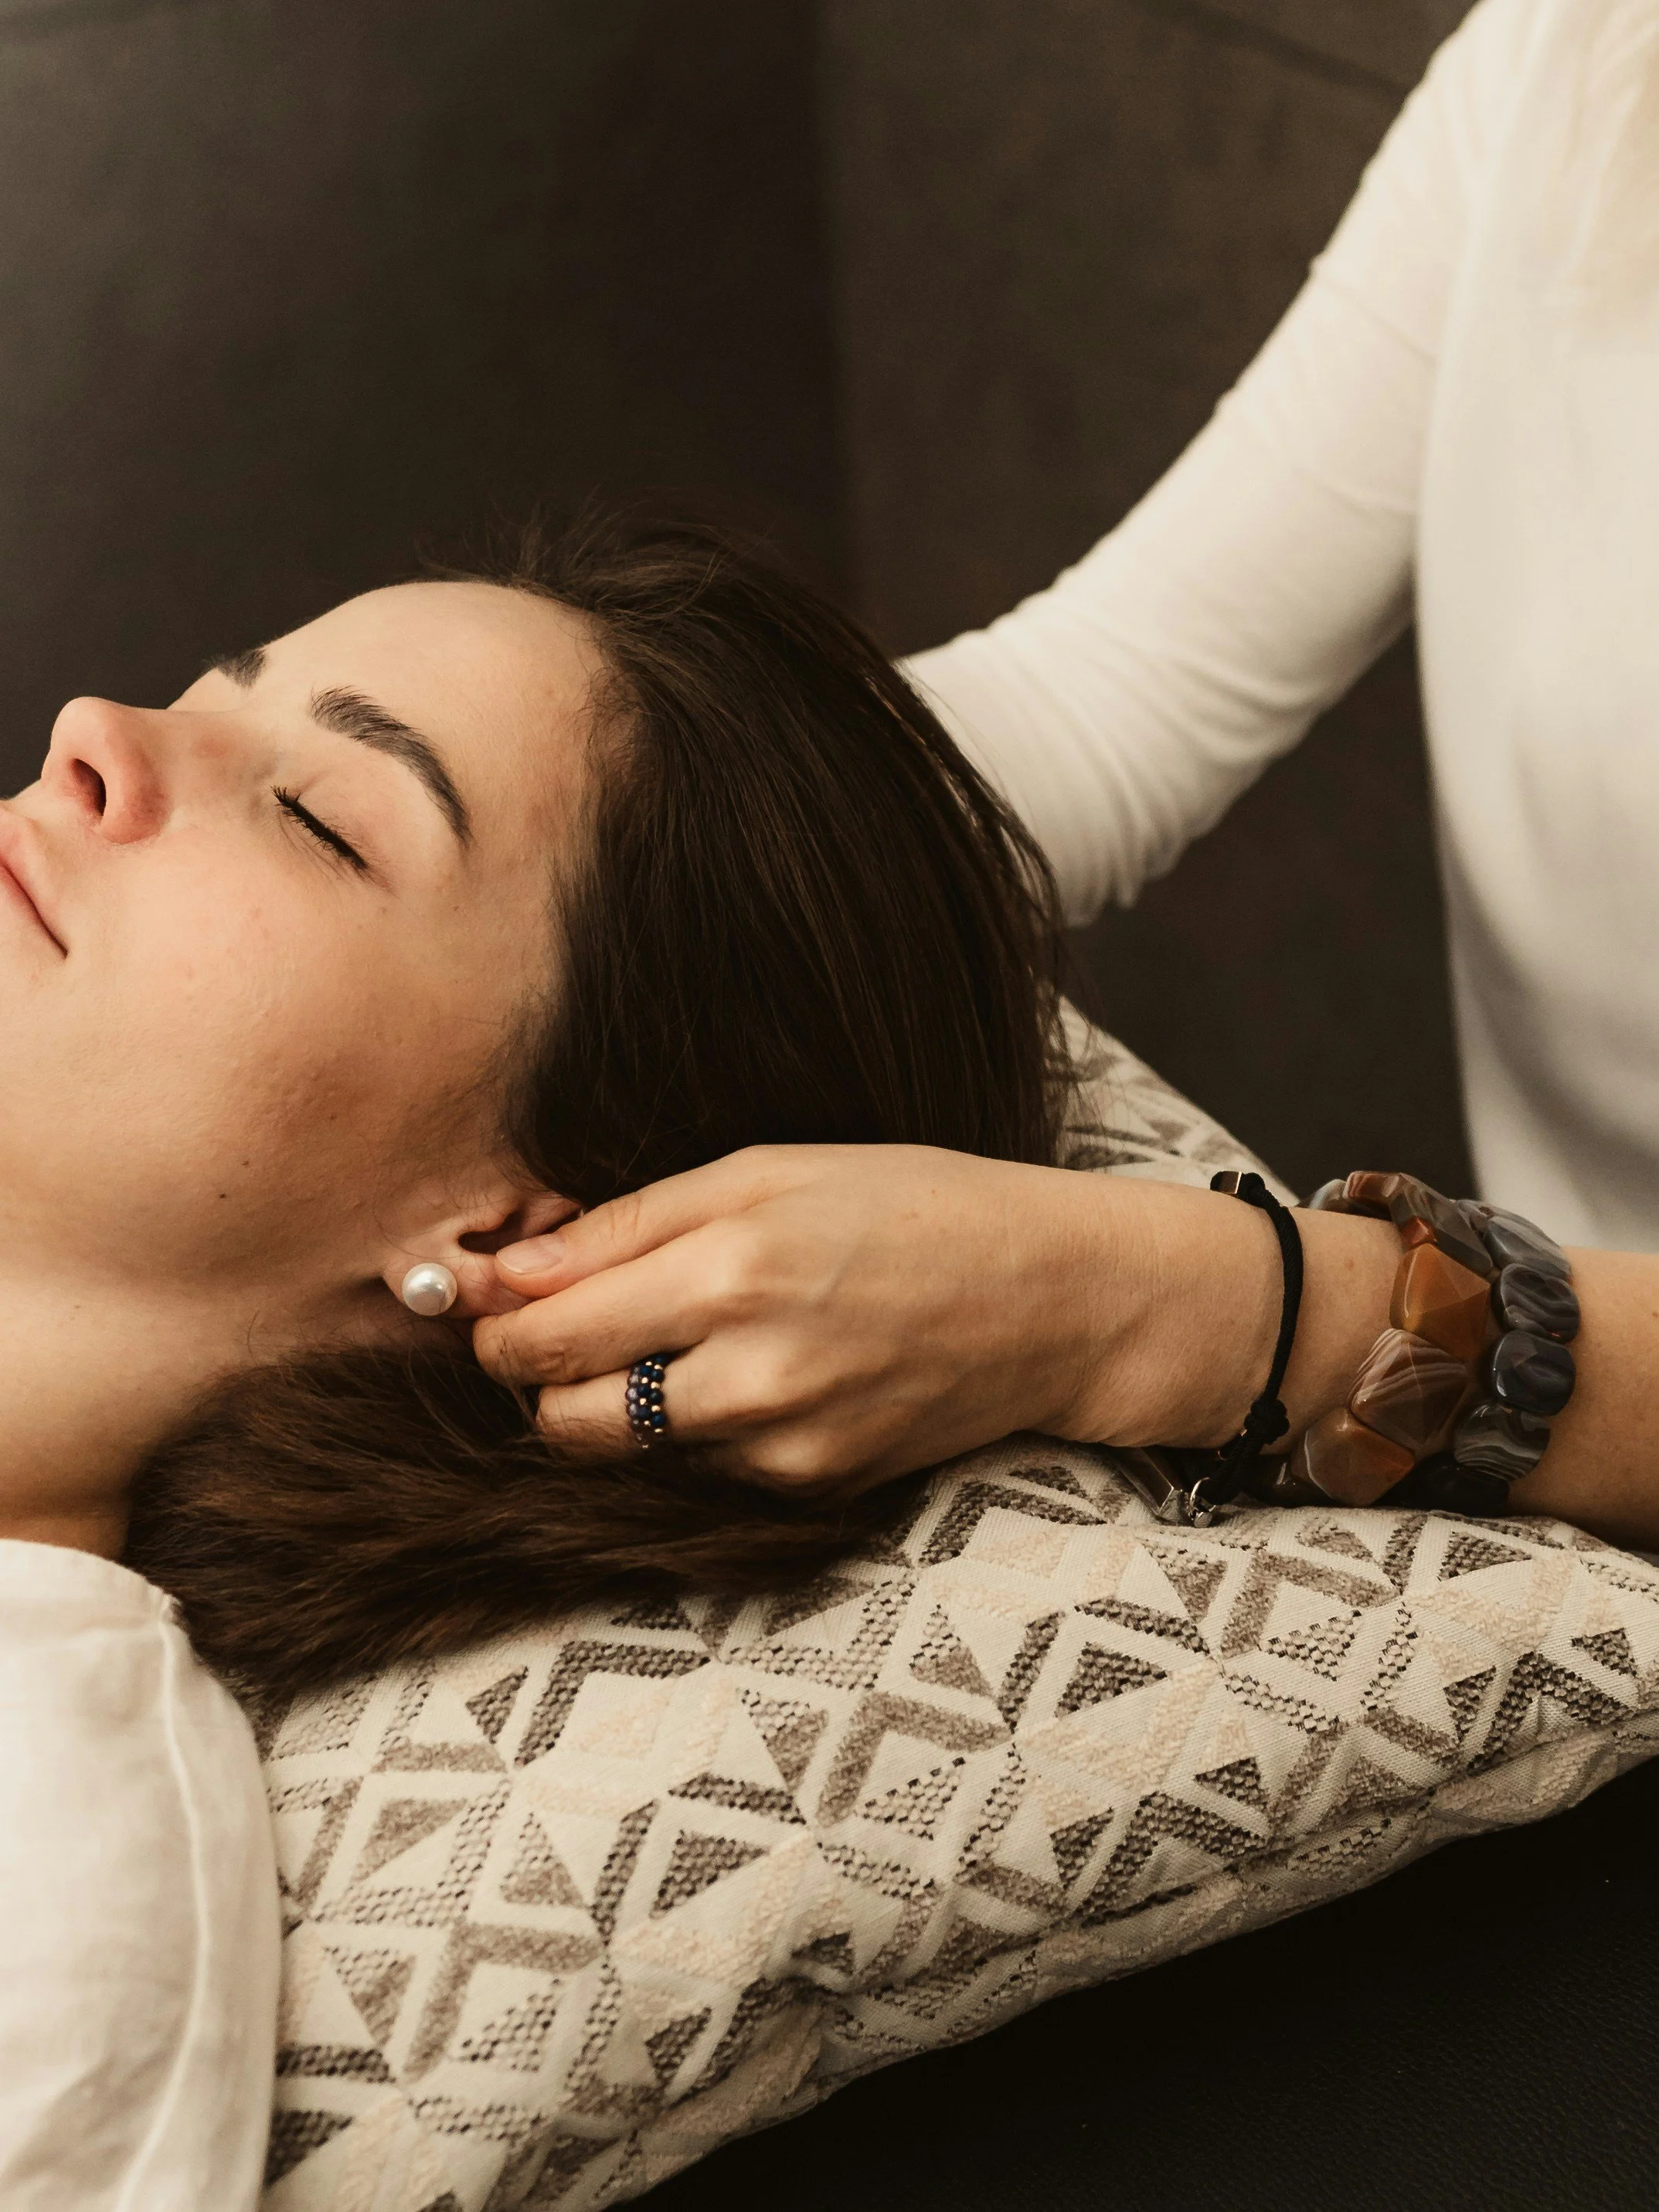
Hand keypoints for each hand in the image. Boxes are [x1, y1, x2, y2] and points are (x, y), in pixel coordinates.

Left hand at [472, 1144, 1159, 1494]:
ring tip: (681, 1341)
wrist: (1055, 1298)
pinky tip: (759, 1372)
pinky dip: (700, 1428)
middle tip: (571, 1333)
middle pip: (563, 1422)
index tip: (494, 1309)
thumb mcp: (767, 1170)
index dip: (497, 1330)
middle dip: (541, 1382)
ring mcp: (783, 1444)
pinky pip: (705, 1468)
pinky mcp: (814, 1487)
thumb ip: (628, 1223)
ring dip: (618, 1406)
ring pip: (628, 1453)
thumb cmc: (912, 1204)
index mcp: (728, 1270)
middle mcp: (748, 1374)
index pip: (546, 1337)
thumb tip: (508, 1272)